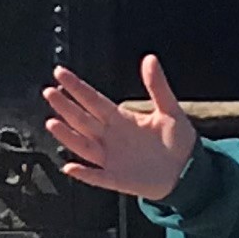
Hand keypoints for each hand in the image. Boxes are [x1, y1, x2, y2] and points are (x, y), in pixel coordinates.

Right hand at [44, 55, 199, 198]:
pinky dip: (84, 173)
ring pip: (83, 146)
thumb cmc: (178, 141)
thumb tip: (150, 59)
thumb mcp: (170, 110)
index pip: (93, 100)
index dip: (77, 87)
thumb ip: (158, 86)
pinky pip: (96, 177)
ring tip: (52, 122)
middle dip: (65, 106)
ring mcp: (111, 159)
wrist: (189, 171)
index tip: (60, 73)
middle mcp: (111, 137)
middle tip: (49, 92)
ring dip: (67, 136)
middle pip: (82, 119)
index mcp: (121, 119)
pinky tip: (70, 167)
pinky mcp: (117, 179)